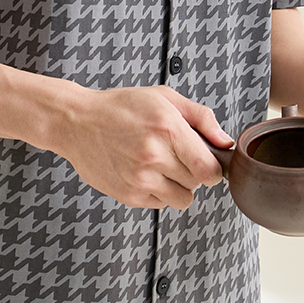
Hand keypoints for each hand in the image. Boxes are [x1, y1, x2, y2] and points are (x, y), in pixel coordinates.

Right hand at [55, 85, 232, 209]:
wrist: (77, 122)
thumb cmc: (121, 108)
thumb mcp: (164, 98)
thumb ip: (201, 118)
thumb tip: (226, 143)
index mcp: (167, 129)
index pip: (210, 170)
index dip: (214, 169)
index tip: (207, 163)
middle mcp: (154, 156)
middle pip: (197, 184)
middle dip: (193, 172)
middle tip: (175, 156)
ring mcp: (139, 178)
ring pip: (182, 199)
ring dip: (177, 186)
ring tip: (161, 166)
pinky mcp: (128, 195)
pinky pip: (160, 204)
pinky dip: (158, 192)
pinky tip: (144, 172)